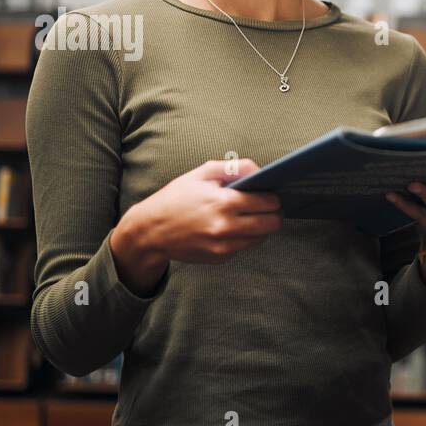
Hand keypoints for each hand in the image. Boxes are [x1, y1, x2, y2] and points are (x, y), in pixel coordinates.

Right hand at [112, 159, 282, 292]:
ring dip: (261, 227)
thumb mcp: (201, 173)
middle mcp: (226, 227)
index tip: (269, 193)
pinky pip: (245, 247)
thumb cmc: (176, 198)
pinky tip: (231, 228)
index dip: (272, 196)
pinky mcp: (220, 257)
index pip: (269, 202)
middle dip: (274, 213)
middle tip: (267, 207)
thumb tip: (261, 170)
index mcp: (224, 202)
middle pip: (272, 223)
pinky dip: (244, 237)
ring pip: (262, 237)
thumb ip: (235, 167)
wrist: (151, 230)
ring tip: (249, 216)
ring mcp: (224, 246)